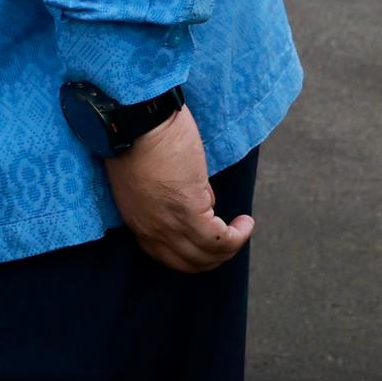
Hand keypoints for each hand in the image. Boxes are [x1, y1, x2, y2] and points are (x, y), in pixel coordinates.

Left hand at [101, 104, 251, 273]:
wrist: (136, 117)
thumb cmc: (142, 134)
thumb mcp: (151, 178)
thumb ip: (173, 196)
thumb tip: (203, 201)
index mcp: (137, 220)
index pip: (165, 255)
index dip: (191, 252)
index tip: (208, 238)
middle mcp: (150, 229)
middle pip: (187, 263)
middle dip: (213, 256)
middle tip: (231, 237)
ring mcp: (168, 224)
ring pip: (206, 255)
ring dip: (230, 246)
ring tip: (242, 227)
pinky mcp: (189, 211)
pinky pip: (219, 240)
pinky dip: (237, 236)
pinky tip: (245, 222)